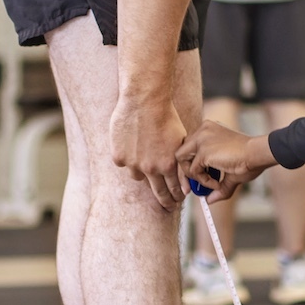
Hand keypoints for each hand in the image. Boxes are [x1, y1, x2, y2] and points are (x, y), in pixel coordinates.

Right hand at [109, 91, 189, 208]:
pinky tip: (131, 145)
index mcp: (167, 165)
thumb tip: (186, 184)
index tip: (176, 200)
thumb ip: (181, 163)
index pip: (173, 190)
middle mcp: (150, 168)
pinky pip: (123, 163)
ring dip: (142, 171)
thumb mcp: (181, 140)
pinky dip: (127, 157)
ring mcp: (132, 163)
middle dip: (165, 200)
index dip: (176, 197)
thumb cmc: (165, 116)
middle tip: (167, 204)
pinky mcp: (118, 156)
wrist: (144, 100)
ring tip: (145, 160)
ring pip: (137, 176)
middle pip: (157, 192)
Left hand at [178, 121, 271, 194]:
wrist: (258, 154)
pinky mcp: (203, 150)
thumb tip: (209, 200)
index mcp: (208, 130)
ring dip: (192, 176)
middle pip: (181, 151)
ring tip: (211, 184)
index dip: (189, 164)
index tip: (193, 181)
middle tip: (189, 190)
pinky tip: (217, 183)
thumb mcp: (230, 173)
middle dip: (184, 172)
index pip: (189, 147)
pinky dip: (203, 181)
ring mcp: (201, 138)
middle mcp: (202, 130)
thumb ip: (218, 185)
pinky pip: (194, 170)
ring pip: (181, 158)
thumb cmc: (249, 160)